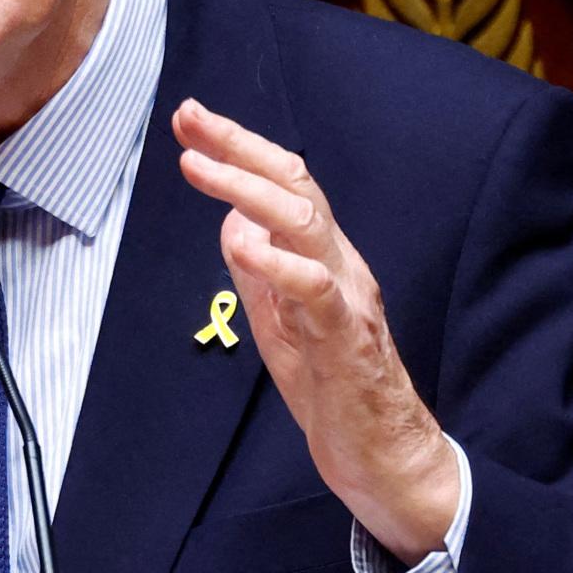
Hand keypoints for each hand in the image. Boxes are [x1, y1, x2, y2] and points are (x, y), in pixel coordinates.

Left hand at [173, 97, 458, 561]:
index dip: (239, 148)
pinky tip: (244, 243)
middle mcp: (341, 265)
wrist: (382, 455)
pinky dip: (279, 263)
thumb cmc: (334, 388)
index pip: (285, 185)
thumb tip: (231, 223)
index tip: (191, 120)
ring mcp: (347, 299)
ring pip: (307, 222)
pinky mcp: (345, 340)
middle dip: (238, 146)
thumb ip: (258, 274)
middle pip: (296, 185)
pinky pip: (316, 290)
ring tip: (199, 168)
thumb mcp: (280, 322)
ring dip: (248, 190)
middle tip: (189, 117)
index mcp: (324, 258)